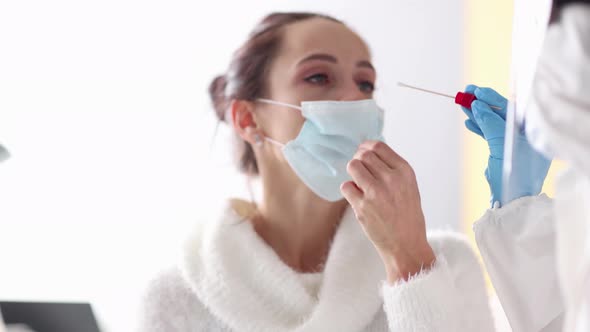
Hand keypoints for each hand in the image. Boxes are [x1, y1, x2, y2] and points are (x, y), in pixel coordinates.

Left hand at [341, 141, 434, 283]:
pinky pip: (346, 186)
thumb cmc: (407, 215)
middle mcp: (391, 179)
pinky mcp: (362, 207)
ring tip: (360, 184)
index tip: (362, 152)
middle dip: (359, 161)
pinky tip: (358, 198)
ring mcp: (375, 193)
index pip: (378, 146)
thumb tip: (367, 150)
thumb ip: (392, 169)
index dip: (366, 147)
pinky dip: (349, 190)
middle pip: (363, 155)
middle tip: (361, 171)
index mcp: (405, 172)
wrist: (407, 245)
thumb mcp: (409, 186)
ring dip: (353, 174)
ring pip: (352, 166)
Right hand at [461, 85, 550, 205]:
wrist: (512, 199)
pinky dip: (480, 127)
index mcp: (532, 130)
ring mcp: (515, 142)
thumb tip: (478, 105)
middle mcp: (525, 133)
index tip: (477, 91)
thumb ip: (490, 123)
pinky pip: (491, 134)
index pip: (512, 107)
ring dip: (478, 114)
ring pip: (494, 122)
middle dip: (483, 103)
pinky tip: (468, 122)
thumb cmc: (514, 173)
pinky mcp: (505, 151)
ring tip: (463, 105)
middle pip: (502, 113)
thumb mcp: (501, 145)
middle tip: (466, 93)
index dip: (493, 97)